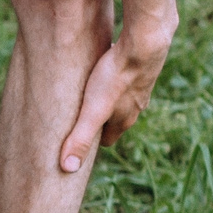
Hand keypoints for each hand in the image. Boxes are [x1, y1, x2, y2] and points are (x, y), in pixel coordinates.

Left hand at [59, 17, 174, 173]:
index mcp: (124, 120)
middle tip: (77, 113)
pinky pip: (124, 75)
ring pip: (120, 97)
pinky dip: (112, 75)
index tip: (76, 137)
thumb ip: (81, 138)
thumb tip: (68, 169)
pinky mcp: (141, 65)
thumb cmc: (115, 77)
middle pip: (113, 118)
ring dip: (105, 96)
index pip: (106, 140)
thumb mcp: (93, 110)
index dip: (90, 141)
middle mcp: (136, 106)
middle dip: (97, 119)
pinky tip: (102, 65)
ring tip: (87, 89)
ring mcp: (141, 86)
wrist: (144, 44)